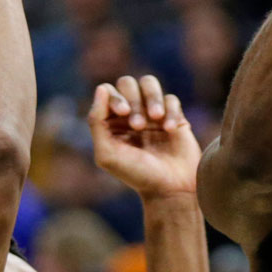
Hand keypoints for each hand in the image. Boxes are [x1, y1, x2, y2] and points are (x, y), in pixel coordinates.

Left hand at [88, 75, 201, 199]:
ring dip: (151, 97)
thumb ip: (96, 122)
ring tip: (156, 119)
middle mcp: (131, 114)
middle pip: (128, 83)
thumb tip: (101, 89)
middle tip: (139, 125)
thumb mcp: (107, 154)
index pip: (108, 92)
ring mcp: (153, 114)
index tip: (122, 113)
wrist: (170, 188)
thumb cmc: (136, 175)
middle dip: (133, 99)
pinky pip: (171, 98)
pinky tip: (170, 130)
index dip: (115, 97)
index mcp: (111, 122)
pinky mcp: (175, 116)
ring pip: (149, 83)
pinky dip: (170, 111)